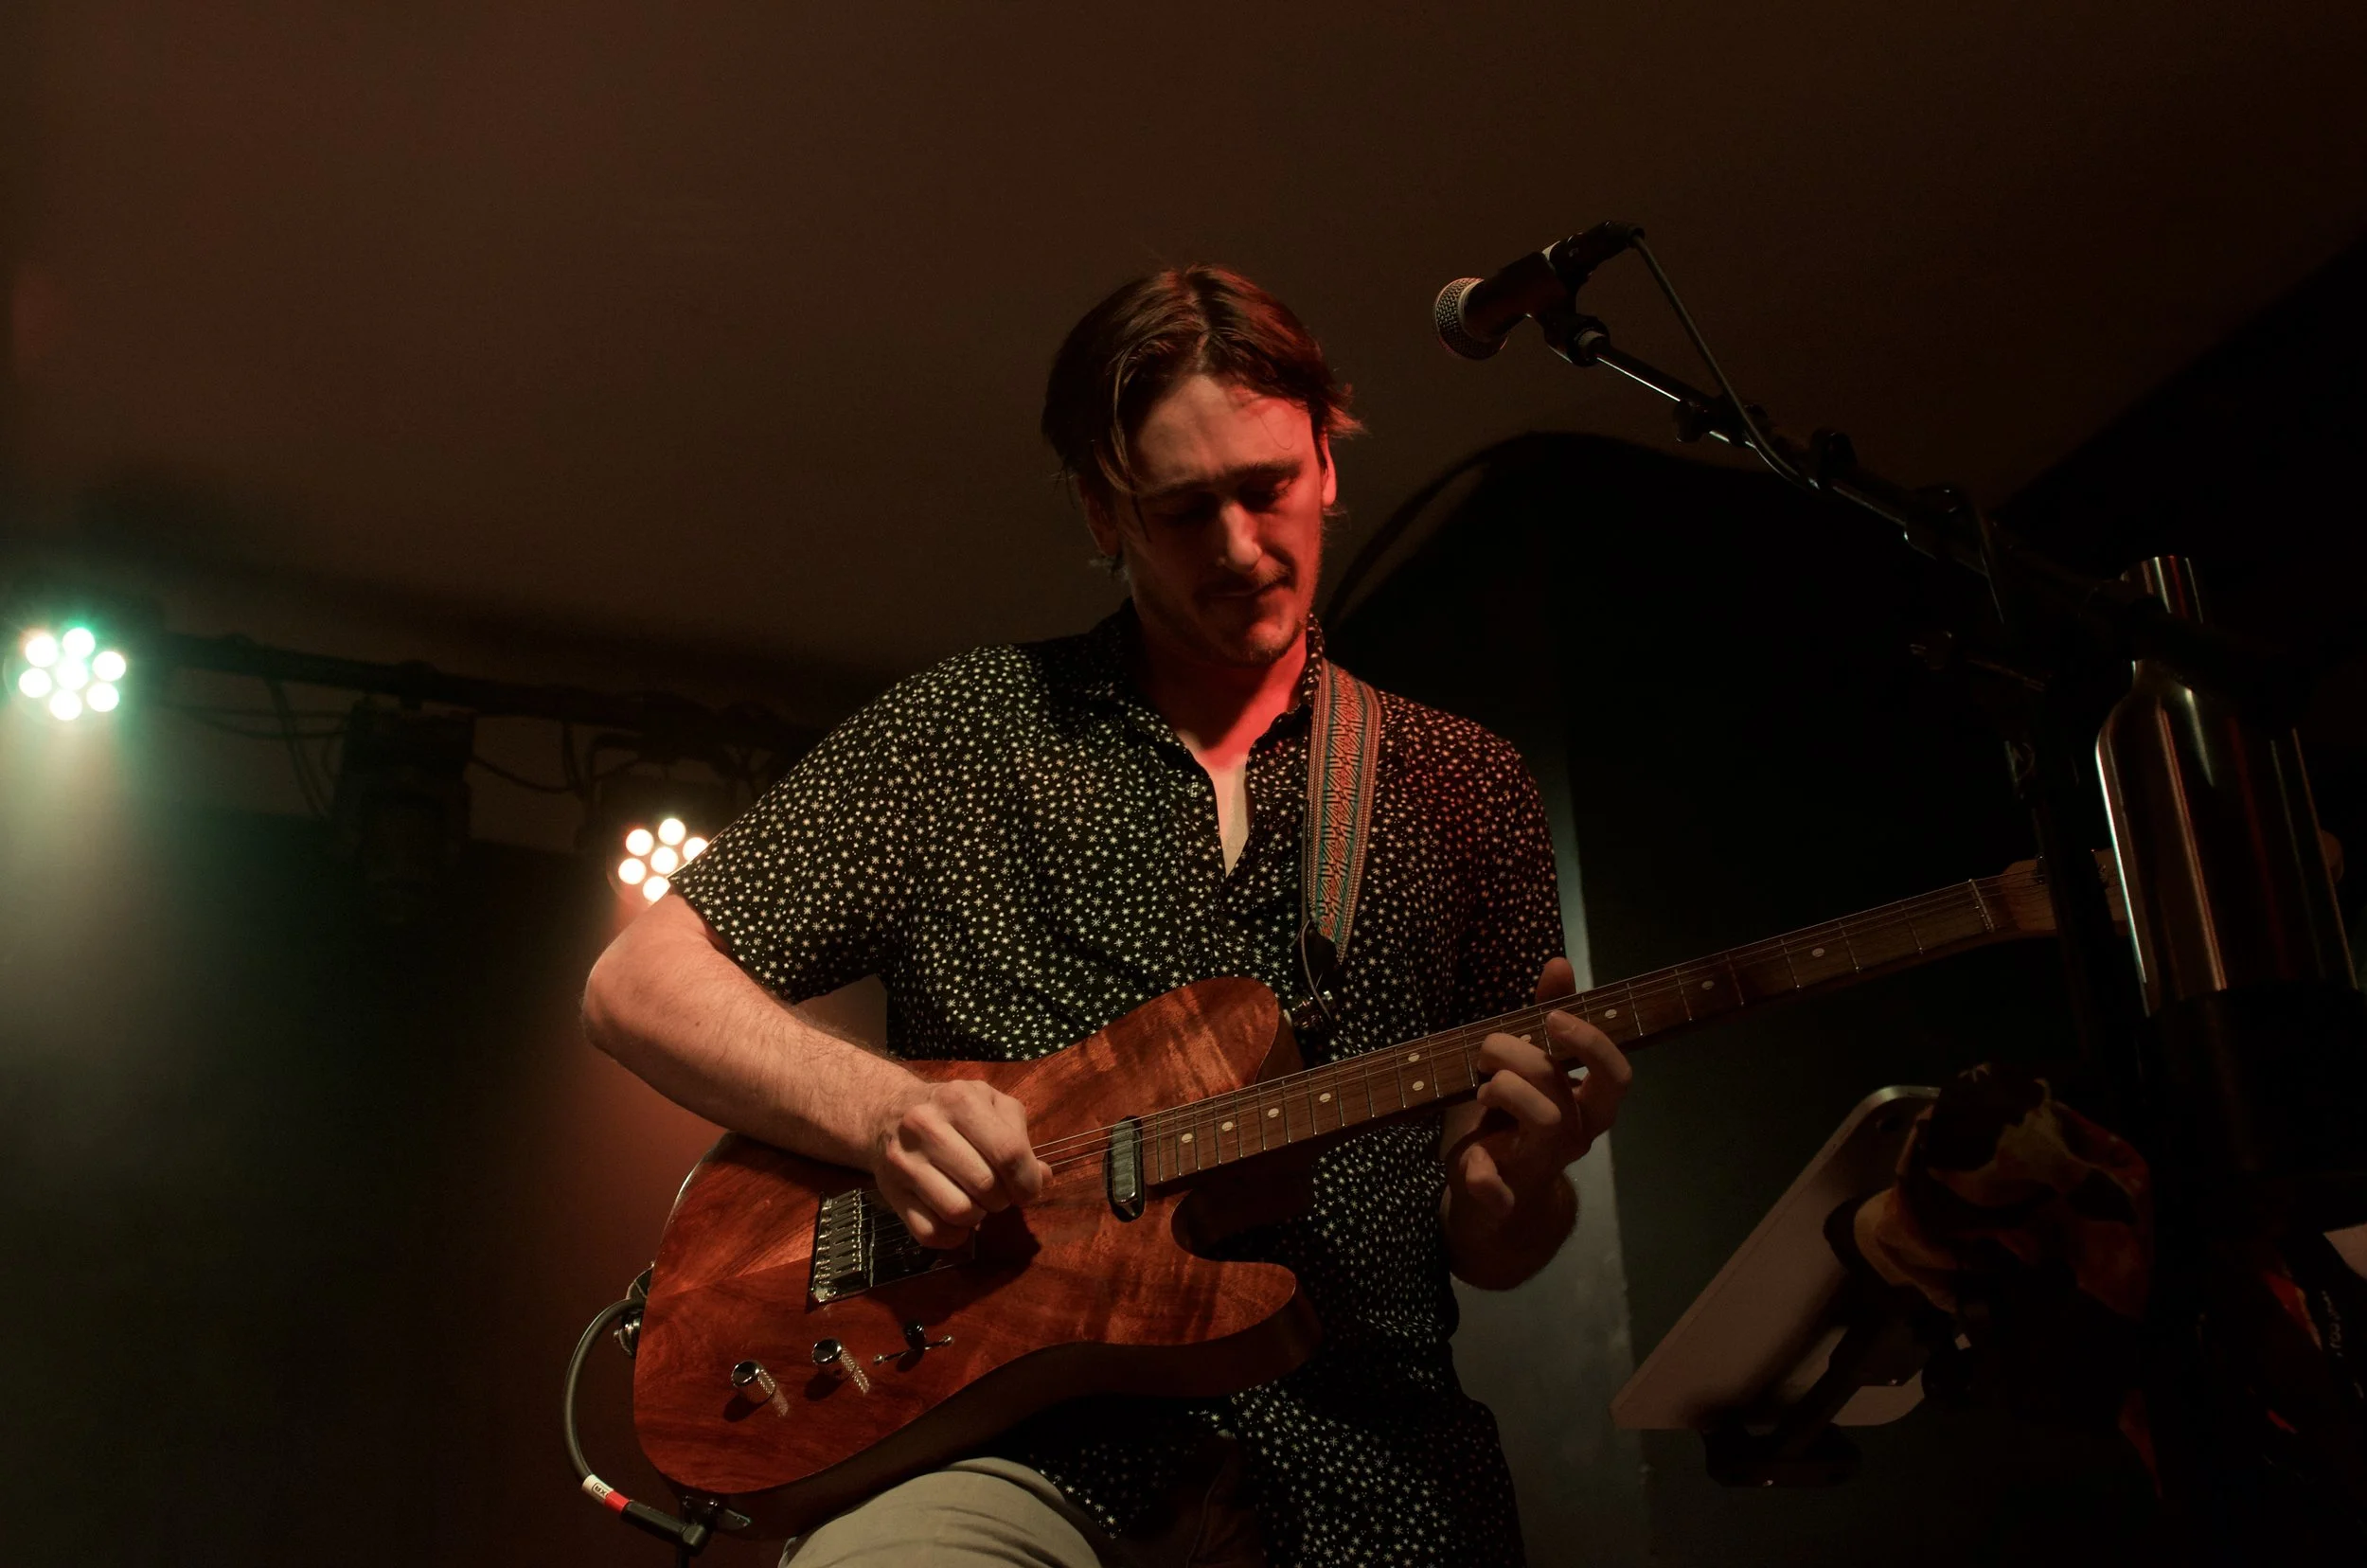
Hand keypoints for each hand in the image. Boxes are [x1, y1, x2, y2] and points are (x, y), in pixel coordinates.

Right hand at [870, 1077, 1054, 1248]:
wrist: (887, 1111)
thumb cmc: (950, 1111)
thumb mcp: (989, 1105)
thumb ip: (1019, 1137)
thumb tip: (1043, 1177)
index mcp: (960, 1100)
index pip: (1009, 1153)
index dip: (1027, 1181)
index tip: (1028, 1191)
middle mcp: (926, 1126)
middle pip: (986, 1186)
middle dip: (1003, 1199)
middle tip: (998, 1192)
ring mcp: (904, 1161)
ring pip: (959, 1213)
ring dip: (978, 1216)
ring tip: (976, 1201)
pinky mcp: (890, 1191)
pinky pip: (931, 1233)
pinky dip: (953, 1236)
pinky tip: (957, 1220)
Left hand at [1449, 957, 1631, 1216]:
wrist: (1494, 1208)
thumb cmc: (1514, 1123)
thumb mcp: (1529, 1068)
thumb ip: (1546, 1019)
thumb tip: (1560, 963)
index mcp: (1585, 1106)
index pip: (1616, 1076)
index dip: (1591, 1042)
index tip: (1552, 1018)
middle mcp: (1572, 1137)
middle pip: (1566, 1091)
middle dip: (1524, 1058)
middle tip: (1489, 1051)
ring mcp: (1539, 1168)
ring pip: (1544, 1123)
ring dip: (1505, 1092)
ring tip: (1483, 1088)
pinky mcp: (1501, 1198)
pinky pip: (1500, 1193)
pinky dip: (1485, 1177)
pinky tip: (1474, 1165)